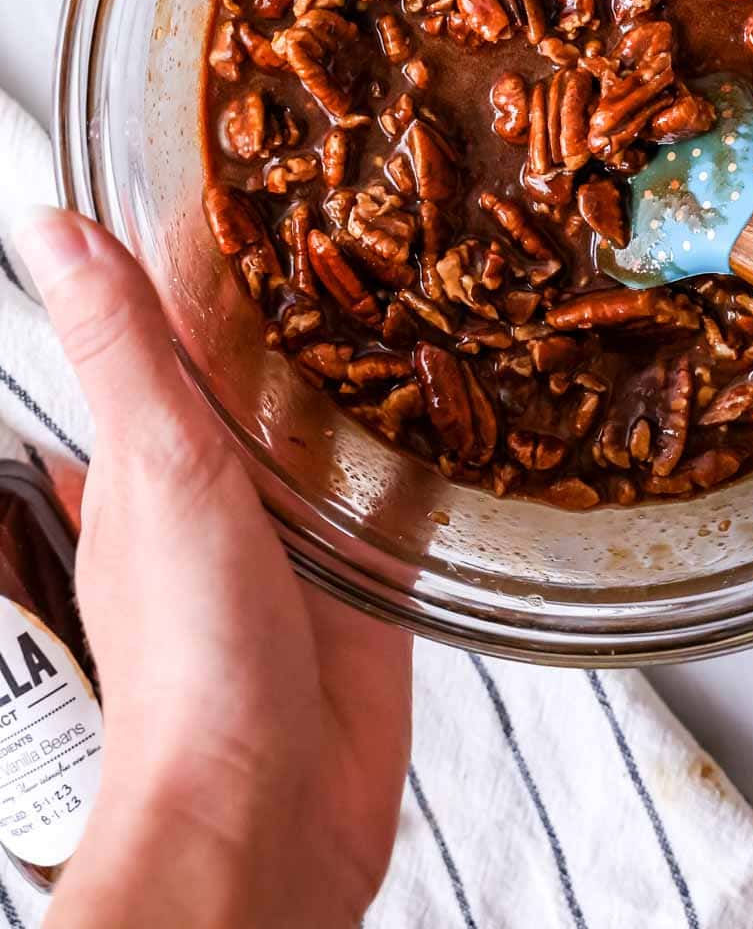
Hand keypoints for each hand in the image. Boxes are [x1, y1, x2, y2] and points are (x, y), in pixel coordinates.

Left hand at [15, 209, 411, 928]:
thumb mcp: (157, 467)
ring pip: (345, 415)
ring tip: (438, 263)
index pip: (183, 322)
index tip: (263, 164)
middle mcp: (230, 480)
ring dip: (380, 356)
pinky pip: (410, 483)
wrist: (267, 811)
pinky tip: (475, 385)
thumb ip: (125, 348)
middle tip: (380, 199)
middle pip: (276, 363)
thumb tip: (53, 229)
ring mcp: (305, 525)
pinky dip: (435, 436)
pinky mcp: (375, 569)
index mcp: (158, 450)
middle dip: (319, 293)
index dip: (216, 246)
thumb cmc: (189, 660)